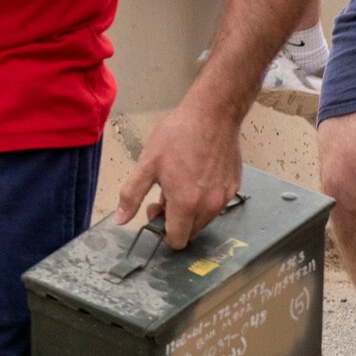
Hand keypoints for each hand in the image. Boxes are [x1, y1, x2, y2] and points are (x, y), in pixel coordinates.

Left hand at [113, 99, 243, 248]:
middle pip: (190, 231)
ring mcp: (225, 197)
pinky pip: (217, 203)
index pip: (176, 240)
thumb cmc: (177, 136)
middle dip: (175, 218)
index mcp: (186, 204)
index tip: (155, 207)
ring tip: (181, 180)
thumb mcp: (147, 163)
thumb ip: (132, 195)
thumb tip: (120, 220)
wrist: (213, 114)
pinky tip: (198, 174)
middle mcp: (209, 206)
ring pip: (204, 218)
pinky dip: (205, 197)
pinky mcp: (234, 186)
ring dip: (190, 208)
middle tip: (166, 191)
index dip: (162, 230)